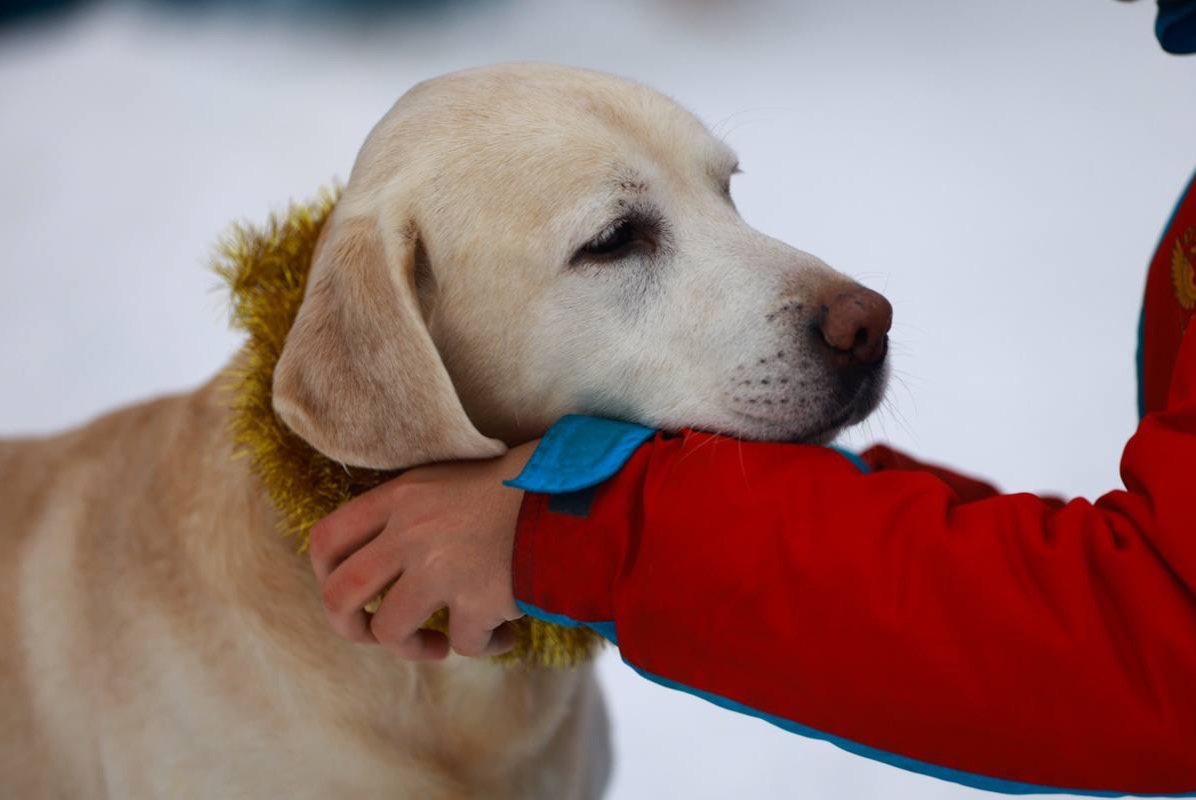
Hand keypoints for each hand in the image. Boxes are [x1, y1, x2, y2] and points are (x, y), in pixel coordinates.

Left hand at [309, 440, 538, 660]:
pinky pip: (464, 645)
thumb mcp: (449, 480)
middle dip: (351, 628)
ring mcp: (441, 567)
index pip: (326, 540)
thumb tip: (381, 554)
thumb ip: (410, 509)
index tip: (353, 594)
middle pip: (340, 595)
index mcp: (400, 496)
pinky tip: (504, 634)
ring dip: (414, 649)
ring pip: (391, 631)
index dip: (326, 576)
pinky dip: (484, 646)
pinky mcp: (477, 599)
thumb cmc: (517, 485)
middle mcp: (410, 532)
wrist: (573, 493)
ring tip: (443, 645)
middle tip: (378, 635)